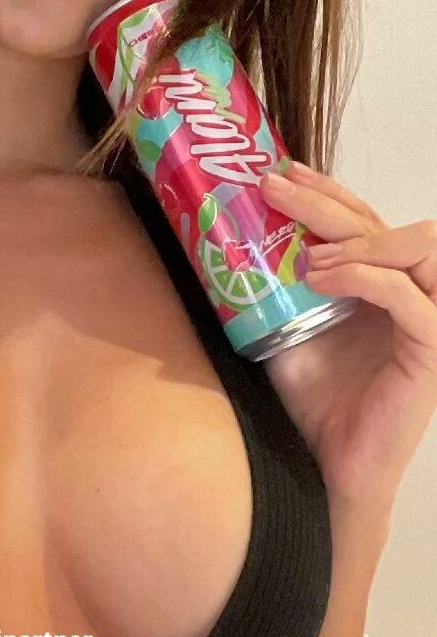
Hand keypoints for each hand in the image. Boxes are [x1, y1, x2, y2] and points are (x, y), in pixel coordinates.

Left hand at [258, 160, 436, 521]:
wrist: (323, 465)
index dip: (328, 190)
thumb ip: (271, 284)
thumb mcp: (283, 326)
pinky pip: (409, 298)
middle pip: (387, 224)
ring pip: (418, 248)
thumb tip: (221, 239)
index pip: (367, 219)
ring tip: (306, 251)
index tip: (283, 170)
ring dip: (358, 237)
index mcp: (381, 284)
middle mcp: (412, 294)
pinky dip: (365, 277)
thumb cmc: (311, 401)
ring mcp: (428, 320)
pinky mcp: (430, 351)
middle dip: (329, 200)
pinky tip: (320, 276)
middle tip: (274, 187)